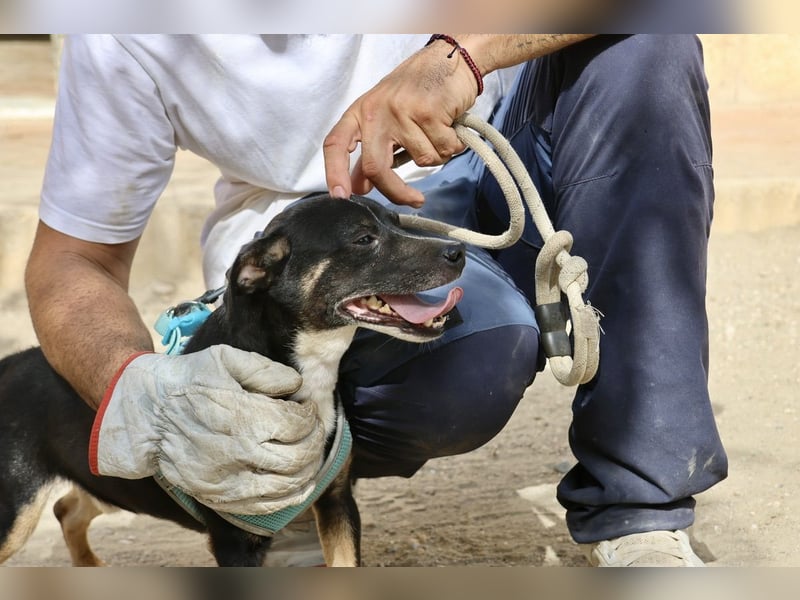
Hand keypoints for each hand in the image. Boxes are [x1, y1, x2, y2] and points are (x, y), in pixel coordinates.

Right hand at [89, 345, 326, 513]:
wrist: (145, 413)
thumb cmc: (188, 380)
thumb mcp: (225, 358)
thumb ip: (265, 370)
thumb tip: (296, 385)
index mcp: (242, 415)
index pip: (297, 425)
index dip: (310, 416)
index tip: (307, 408)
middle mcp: (236, 452)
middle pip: (298, 457)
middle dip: (315, 443)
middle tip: (314, 431)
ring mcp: (226, 479)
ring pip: (287, 486)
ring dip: (308, 471)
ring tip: (309, 455)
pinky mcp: (217, 497)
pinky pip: (263, 507)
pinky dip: (289, 498)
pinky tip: (298, 484)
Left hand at [323, 39, 479, 207]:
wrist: (449, 60)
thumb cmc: (416, 91)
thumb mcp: (385, 117)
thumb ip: (372, 151)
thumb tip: (359, 186)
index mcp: (360, 113)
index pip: (336, 145)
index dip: (334, 173)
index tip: (341, 197)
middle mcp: (376, 112)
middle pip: (375, 167)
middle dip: (396, 192)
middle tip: (414, 200)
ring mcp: (401, 112)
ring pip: (421, 161)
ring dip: (437, 154)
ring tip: (438, 131)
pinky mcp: (428, 114)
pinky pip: (443, 150)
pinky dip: (453, 145)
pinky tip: (450, 125)